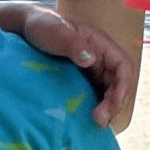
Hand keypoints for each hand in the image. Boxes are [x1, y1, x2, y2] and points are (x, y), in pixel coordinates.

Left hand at [0, 3, 133, 125]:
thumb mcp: (55, 31)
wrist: (26, 28)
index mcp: (101, 44)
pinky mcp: (82, 80)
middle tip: (99, 120)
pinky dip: (95, 108)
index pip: (123, 66)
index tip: (112, 103)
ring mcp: (92, 70)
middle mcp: (101, 58)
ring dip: (106, 109)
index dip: (122, 86)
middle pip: (119, 84)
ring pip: (108, 92)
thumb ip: (72, 43)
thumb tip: (89, 59)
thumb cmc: (42, 24)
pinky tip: (85, 120)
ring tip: (95, 124)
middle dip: (114, 103)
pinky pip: (95, 95)